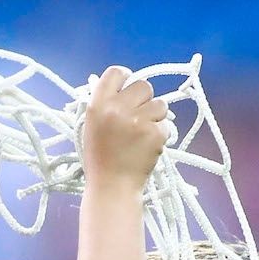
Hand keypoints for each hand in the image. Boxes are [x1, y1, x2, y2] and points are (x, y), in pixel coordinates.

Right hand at [80, 66, 168, 195]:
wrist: (112, 186)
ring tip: (143, 133)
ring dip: (155, 116)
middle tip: (138, 117)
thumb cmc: (100, 158)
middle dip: (144, 100)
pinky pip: (166, 124)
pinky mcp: (155, 134)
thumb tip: (121, 83)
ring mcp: (138, 121)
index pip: (116, 73)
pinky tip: (148, 146)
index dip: (125, 78)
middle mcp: (117, 109)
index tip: (128, 89)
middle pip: (144, 85)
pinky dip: (160, 134)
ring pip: (160, 104)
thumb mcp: (91, 125)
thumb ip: (104, 103)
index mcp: (98, 104)